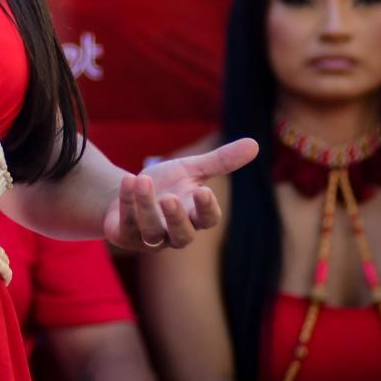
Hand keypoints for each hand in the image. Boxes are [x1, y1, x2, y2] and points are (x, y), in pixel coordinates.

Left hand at [104, 138, 257, 250]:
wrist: (128, 191)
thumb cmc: (166, 183)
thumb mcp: (190, 170)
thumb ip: (220, 162)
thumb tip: (256, 144)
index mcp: (194, 216)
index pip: (207, 219)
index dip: (206, 208)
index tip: (203, 191)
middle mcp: (174, 231)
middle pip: (182, 235)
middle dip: (177, 218)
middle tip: (170, 198)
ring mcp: (149, 236)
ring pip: (151, 230)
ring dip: (145, 206)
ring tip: (141, 178)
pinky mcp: (125, 235)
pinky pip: (126, 223)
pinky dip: (126, 202)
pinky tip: (127, 179)